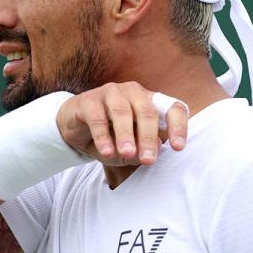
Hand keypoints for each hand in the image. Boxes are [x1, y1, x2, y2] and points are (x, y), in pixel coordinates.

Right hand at [56, 82, 188, 166]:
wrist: (74, 129)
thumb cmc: (109, 136)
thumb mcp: (129, 149)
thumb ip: (142, 150)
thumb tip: (157, 149)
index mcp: (150, 102)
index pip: (172, 108)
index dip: (178, 126)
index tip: (178, 147)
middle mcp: (133, 93)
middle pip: (147, 111)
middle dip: (148, 137)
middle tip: (148, 160)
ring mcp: (111, 93)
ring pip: (122, 112)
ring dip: (126, 135)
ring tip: (126, 153)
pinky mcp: (89, 100)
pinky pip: (98, 118)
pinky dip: (103, 136)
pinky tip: (106, 152)